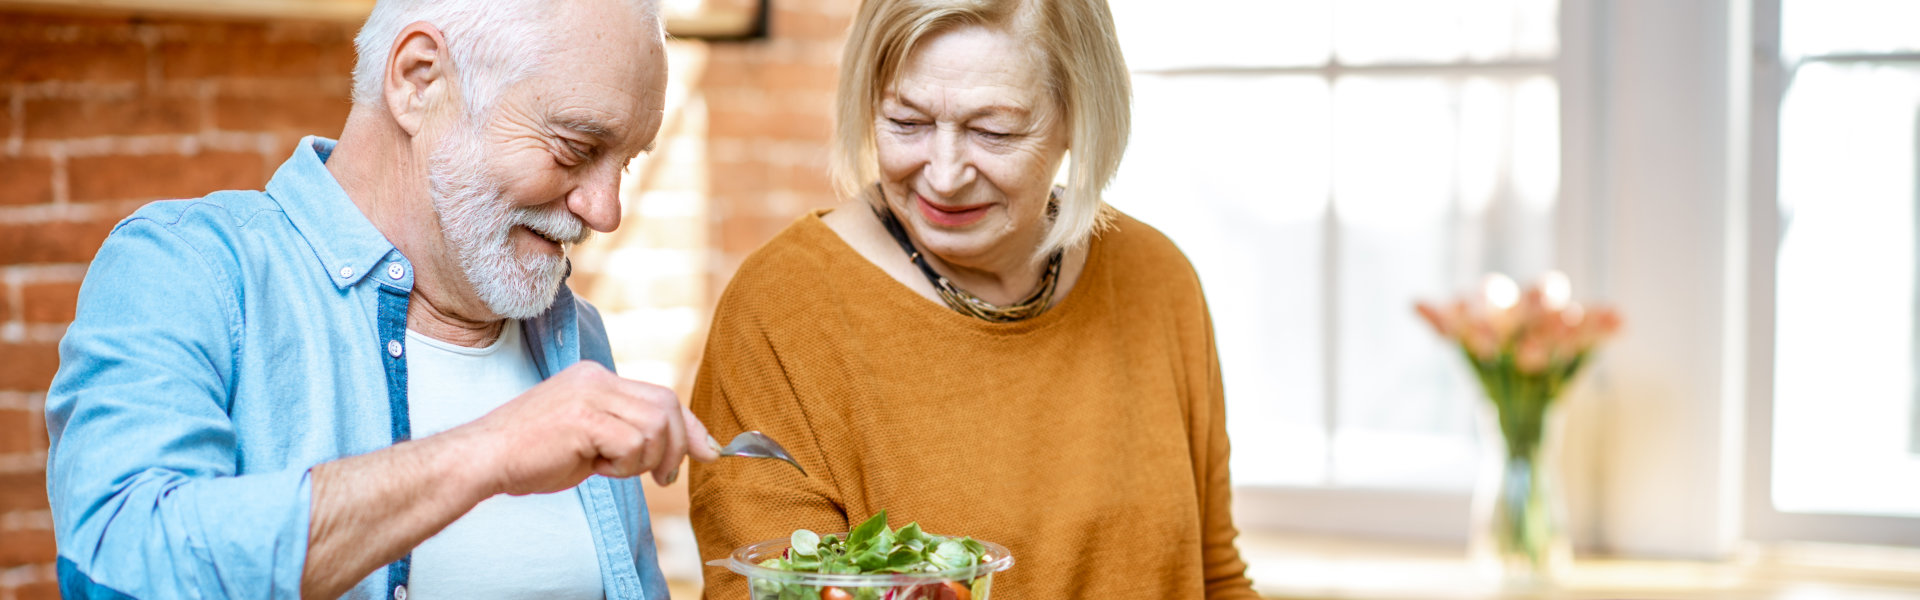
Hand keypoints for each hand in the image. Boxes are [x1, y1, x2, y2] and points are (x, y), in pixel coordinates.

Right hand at [448, 361, 719, 495]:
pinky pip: (632, 443)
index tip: (706, 451)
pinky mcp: (584, 417)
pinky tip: (595, 467)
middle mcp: (596, 378)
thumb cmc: (531, 456)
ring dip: (643, 459)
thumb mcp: (590, 439)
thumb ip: (630, 435)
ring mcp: (590, 394)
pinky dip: (623, 465)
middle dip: (676, 446)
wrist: (483, 458)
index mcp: (596, 378)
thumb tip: (683, 451)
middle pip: (667, 405)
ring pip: (654, 426)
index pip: (661, 395)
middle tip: (662, 478)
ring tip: (610, 468)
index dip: (689, 426)